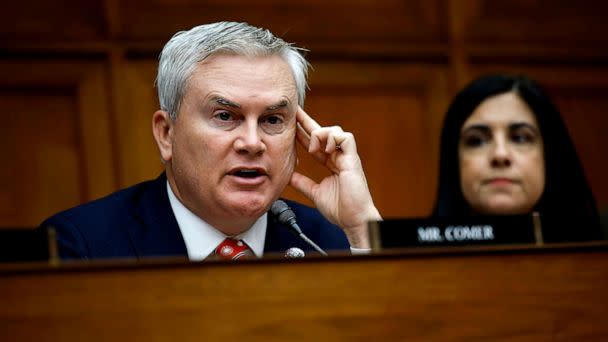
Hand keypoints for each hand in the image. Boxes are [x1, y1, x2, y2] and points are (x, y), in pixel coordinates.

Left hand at [289, 107, 380, 247]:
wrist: (353, 220)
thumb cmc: (340, 209)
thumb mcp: (315, 192)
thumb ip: (303, 182)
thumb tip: (288, 176)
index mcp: (331, 163)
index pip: (315, 143)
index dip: (303, 132)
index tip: (291, 124)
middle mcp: (340, 157)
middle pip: (323, 132)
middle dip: (307, 121)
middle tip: (295, 113)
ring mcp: (347, 157)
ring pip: (335, 130)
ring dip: (321, 135)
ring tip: (312, 149)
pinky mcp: (353, 160)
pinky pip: (346, 138)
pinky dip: (334, 139)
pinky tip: (326, 149)